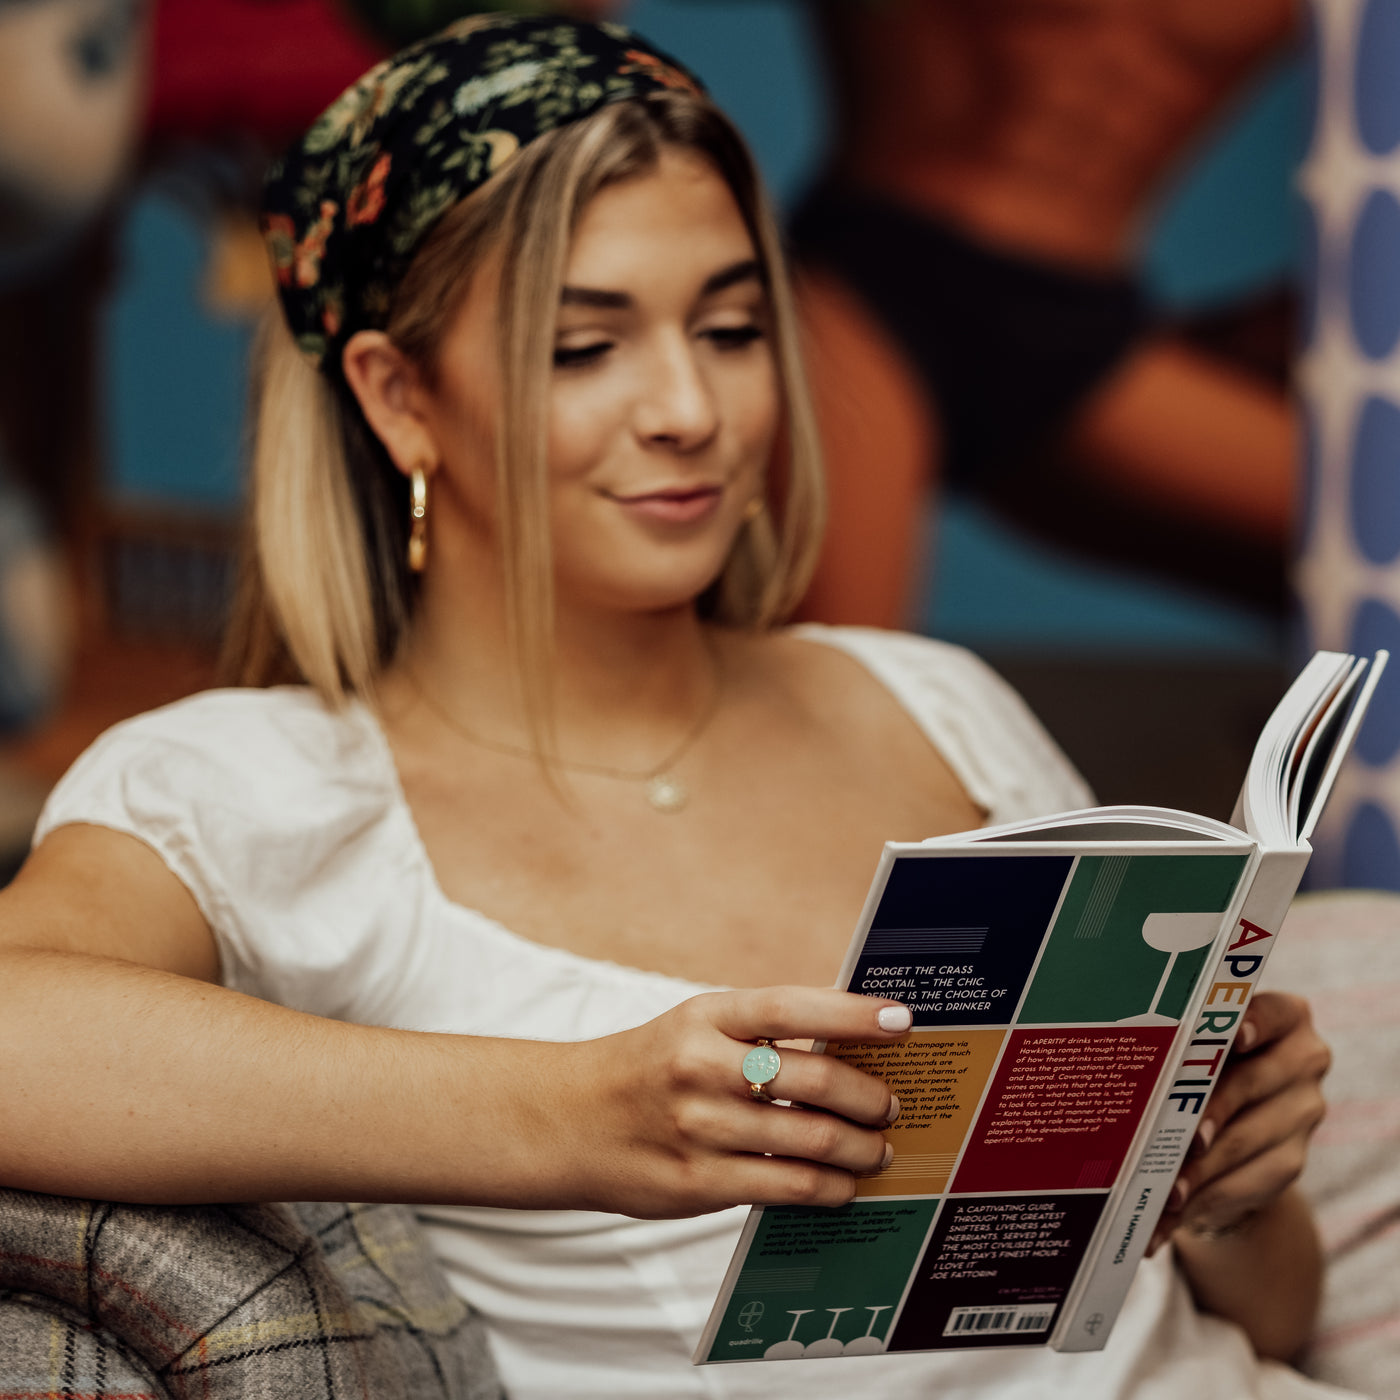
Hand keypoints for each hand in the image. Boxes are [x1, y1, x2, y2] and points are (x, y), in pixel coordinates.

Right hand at [553, 987, 908, 1218]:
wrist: (568, 1120)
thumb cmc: (652, 1068)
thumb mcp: (696, 1027)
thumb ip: (762, 1033)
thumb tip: (853, 1047)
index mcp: (706, 1016)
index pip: (792, 1008)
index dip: (853, 1014)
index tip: (903, 1020)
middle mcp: (701, 1066)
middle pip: (813, 1080)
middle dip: (869, 1096)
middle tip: (891, 1104)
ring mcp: (698, 1128)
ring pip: (809, 1140)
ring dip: (859, 1148)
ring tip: (877, 1149)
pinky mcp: (697, 1183)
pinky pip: (786, 1187)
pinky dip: (829, 1187)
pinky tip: (842, 1184)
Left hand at [1149, 991, 1328, 1251]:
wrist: (1234, 1129)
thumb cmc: (1202, 1069)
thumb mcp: (1199, 1048)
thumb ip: (1183, 1047)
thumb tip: (1121, 1056)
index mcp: (1284, 1019)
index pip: (1274, 1013)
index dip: (1254, 1023)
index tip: (1233, 1035)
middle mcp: (1302, 1062)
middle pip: (1251, 1083)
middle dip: (1212, 1111)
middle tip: (1183, 1136)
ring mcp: (1303, 1113)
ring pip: (1245, 1141)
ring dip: (1201, 1169)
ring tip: (1164, 1190)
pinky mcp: (1291, 1160)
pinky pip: (1247, 1182)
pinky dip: (1205, 1198)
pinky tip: (1173, 1211)